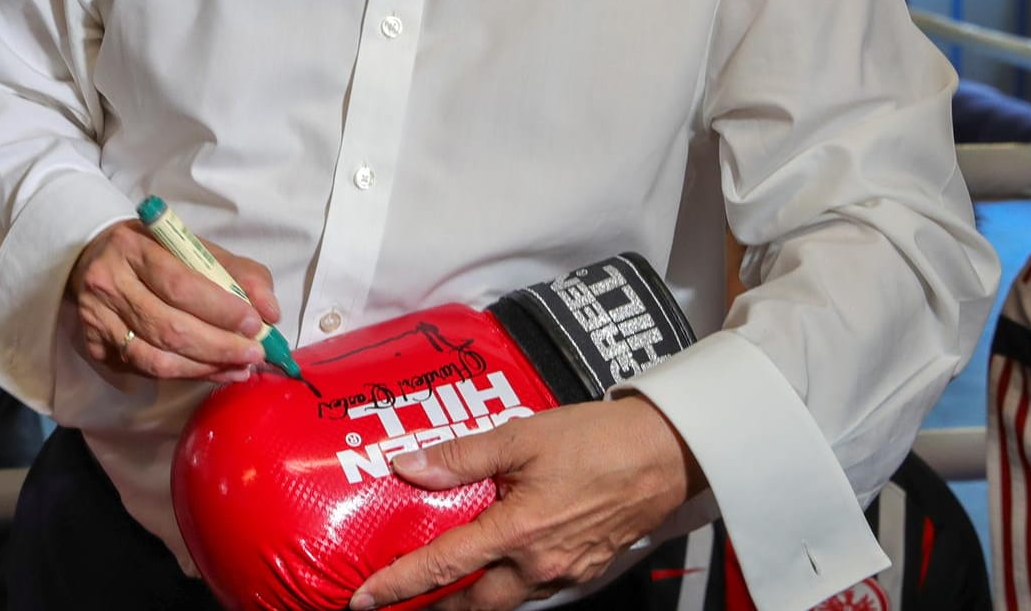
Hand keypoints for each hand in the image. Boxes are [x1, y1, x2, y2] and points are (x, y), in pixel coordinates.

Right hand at [66, 220, 280, 381]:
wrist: (96, 258)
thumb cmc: (156, 252)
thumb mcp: (196, 248)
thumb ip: (239, 274)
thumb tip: (270, 313)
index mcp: (134, 248)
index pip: (179, 284)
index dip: (220, 309)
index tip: (254, 323)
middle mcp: (109, 284)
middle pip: (168, 327)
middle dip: (219, 346)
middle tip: (254, 354)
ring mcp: (97, 319)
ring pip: (155, 359)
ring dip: (204, 369)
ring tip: (239, 368)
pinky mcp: (94, 347)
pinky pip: (145, 371)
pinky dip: (185, 376)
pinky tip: (212, 373)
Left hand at [350, 397, 698, 610]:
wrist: (667, 454)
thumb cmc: (597, 440)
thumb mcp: (520, 436)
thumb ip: (460, 457)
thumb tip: (408, 466)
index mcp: (516, 533)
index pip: (442, 568)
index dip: (398, 586)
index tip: (363, 601)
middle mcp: (538, 565)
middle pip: (473, 605)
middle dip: (435, 610)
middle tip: (400, 603)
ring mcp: (564, 572)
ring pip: (504, 601)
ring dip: (471, 600)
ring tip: (441, 588)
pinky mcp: (584, 569)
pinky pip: (533, 590)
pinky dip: (505, 586)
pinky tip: (495, 566)